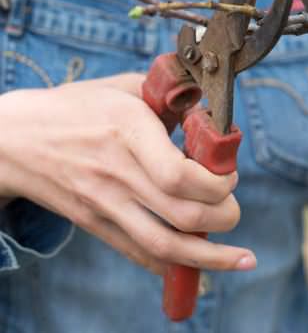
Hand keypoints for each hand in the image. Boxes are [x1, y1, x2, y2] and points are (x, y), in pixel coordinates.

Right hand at [0, 74, 254, 274]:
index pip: (178, 176)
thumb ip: (172, 97)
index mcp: (128, 132)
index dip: (216, 183)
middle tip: (232, 205)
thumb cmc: (75, 107)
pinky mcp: (96, 224)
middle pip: (184, 216)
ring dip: (211, 257)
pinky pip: (140, 253)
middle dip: (225, 216)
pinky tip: (198, 262)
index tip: (229, 175)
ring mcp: (105, 204)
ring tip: (240, 257)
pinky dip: (173, 263)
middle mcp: (118, 173)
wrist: (14, 140)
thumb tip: (212, 114)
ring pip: (165, 247)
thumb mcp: (126, 88)